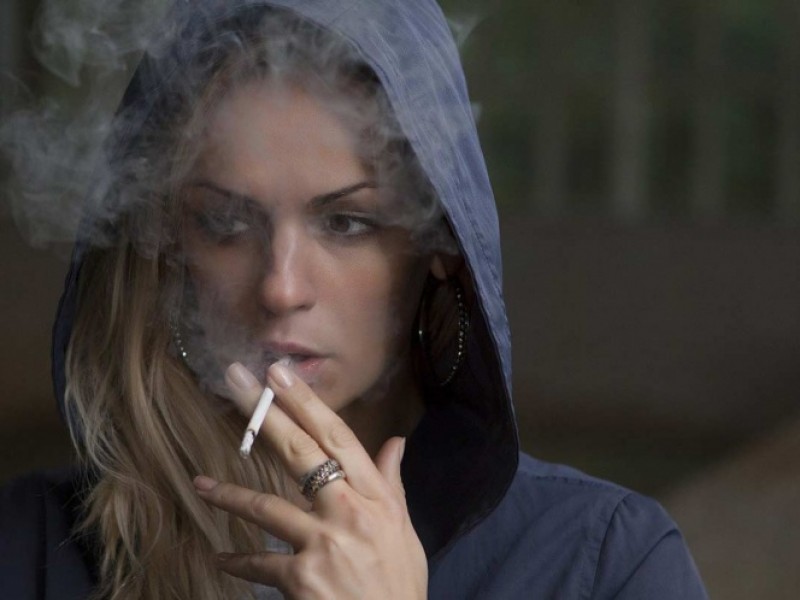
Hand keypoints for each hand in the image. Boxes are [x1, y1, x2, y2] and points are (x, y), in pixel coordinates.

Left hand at [193, 362, 427, 598]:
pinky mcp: (301, 578)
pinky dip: (238, 561)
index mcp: (375, 496)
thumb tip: (396, 442)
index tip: (280, 374)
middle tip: (236, 383)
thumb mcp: (404, 529)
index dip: (307, 403)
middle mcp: (348, 511)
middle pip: (300, 453)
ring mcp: (322, 543)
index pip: (338, 437)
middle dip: (265, 414)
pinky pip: (259, 563)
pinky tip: (219, 558)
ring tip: (199, 484)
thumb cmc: (399, 581)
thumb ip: (392, 483)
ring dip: (229, 494)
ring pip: (266, 506)